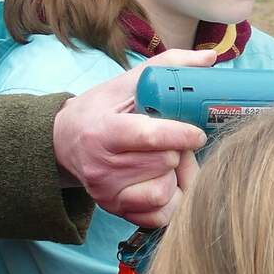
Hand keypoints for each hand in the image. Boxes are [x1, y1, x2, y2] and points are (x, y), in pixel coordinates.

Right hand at [53, 49, 213, 226]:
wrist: (63, 143)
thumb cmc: (99, 110)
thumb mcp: (125, 83)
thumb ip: (168, 66)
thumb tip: (210, 58)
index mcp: (103, 132)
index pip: (149, 137)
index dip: (180, 135)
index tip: (196, 133)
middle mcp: (102, 167)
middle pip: (164, 163)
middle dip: (179, 152)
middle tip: (177, 143)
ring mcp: (108, 193)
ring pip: (164, 190)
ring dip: (175, 176)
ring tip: (166, 161)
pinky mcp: (115, 211)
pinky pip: (159, 215)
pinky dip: (170, 199)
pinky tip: (164, 181)